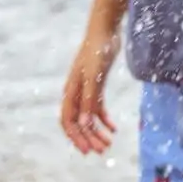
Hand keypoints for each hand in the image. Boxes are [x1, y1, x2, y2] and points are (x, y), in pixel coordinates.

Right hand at [60, 27, 119, 153]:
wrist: (105, 30)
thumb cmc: (97, 51)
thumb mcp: (94, 77)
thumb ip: (89, 100)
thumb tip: (84, 124)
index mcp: (70, 92)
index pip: (68, 121)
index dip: (76, 137)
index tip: (86, 150)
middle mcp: (75, 93)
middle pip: (79, 122)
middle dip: (89, 137)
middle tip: (102, 150)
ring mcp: (86, 89)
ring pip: (89, 117)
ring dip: (97, 130)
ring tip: (108, 143)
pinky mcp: (97, 84)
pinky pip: (98, 107)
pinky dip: (105, 118)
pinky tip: (114, 127)